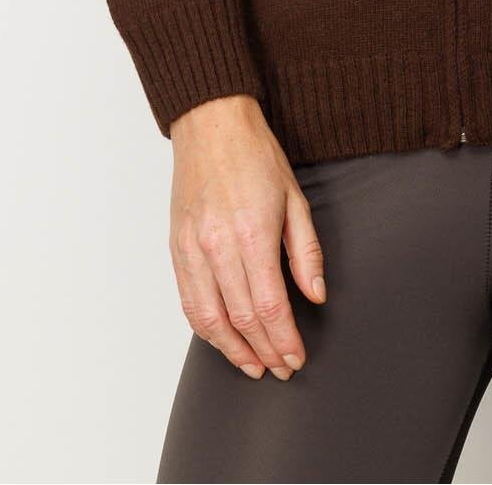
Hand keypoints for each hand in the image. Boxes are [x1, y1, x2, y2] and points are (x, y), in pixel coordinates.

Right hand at [168, 94, 326, 381]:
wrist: (211, 123)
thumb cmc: (255, 155)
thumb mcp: (295, 198)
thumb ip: (306, 251)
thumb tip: (315, 294)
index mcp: (251, 232)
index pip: (268, 306)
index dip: (283, 339)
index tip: (296, 357)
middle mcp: (217, 245)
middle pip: (240, 319)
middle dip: (264, 350)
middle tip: (281, 367)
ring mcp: (192, 248)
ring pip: (208, 319)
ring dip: (232, 350)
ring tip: (253, 365)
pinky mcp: (176, 247)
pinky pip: (188, 301)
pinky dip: (206, 328)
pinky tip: (223, 339)